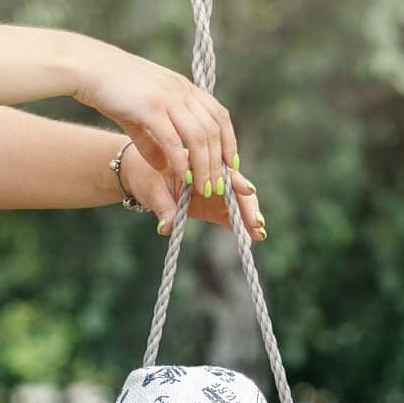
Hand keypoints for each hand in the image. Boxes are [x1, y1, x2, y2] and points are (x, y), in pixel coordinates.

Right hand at [67, 33, 237, 195]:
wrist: (87, 66)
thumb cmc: (111, 89)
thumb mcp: (138, 116)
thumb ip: (153, 141)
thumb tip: (163, 166)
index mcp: (183, 88)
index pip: (219, 115)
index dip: (229, 142)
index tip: (230, 166)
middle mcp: (181, 90)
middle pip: (213, 130)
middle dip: (219, 162)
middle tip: (218, 187)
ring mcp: (167, 97)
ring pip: (199, 136)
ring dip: (204, 166)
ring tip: (203, 189)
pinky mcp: (150, 107)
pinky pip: (174, 140)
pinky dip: (182, 162)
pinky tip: (182, 178)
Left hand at [120, 142, 263, 243]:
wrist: (145, 178)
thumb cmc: (148, 177)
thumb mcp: (152, 190)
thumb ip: (162, 207)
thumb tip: (166, 227)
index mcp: (199, 162)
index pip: (222, 170)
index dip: (236, 181)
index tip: (247, 191)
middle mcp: (213, 174)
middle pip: (237, 188)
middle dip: (248, 206)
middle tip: (256, 224)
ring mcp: (217, 191)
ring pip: (239, 203)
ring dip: (249, 218)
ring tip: (258, 235)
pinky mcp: (216, 206)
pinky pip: (232, 217)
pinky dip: (241, 228)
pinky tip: (250, 240)